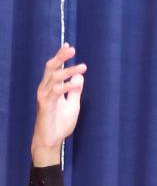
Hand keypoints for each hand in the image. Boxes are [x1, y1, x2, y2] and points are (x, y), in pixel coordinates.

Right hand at [33, 44, 86, 166]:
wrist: (51, 139)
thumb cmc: (60, 122)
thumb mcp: (73, 104)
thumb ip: (75, 91)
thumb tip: (79, 77)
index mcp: (50, 87)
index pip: (54, 68)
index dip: (60, 57)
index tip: (69, 46)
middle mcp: (45, 88)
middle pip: (51, 68)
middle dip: (61, 57)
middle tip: (71, 49)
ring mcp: (44, 96)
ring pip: (54, 78)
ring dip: (68, 71)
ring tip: (82, 67)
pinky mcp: (46, 105)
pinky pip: (56, 92)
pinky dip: (67, 86)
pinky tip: (76, 83)